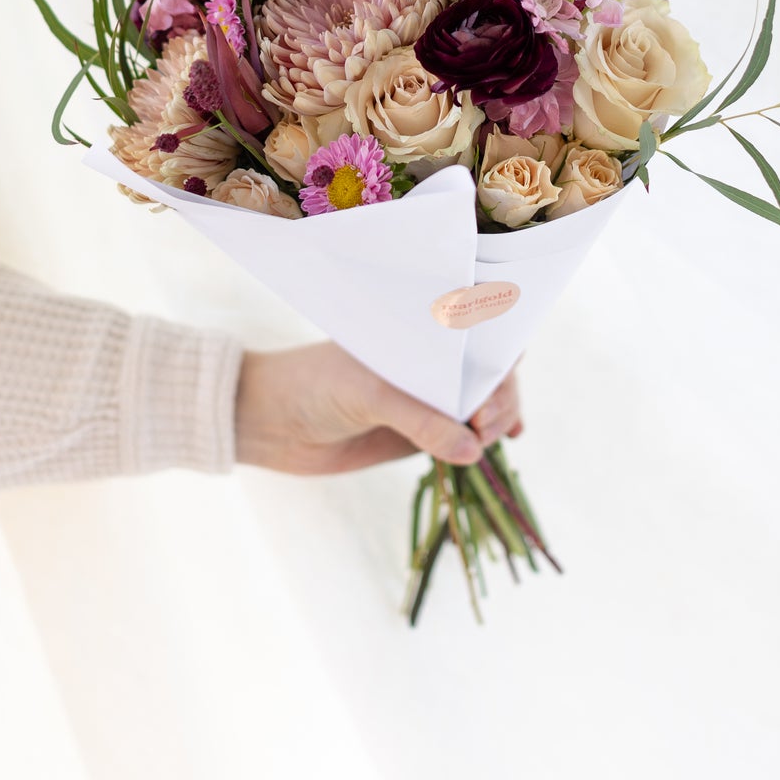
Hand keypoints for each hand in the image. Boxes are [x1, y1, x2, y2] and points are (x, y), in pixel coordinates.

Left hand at [233, 341, 522, 474]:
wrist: (272, 424)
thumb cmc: (315, 387)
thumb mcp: (370, 396)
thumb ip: (421, 421)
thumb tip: (475, 450)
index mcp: (417, 331)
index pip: (476, 329)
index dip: (497, 355)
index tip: (492, 389)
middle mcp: (428, 361)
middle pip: (488, 372)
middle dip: (500, 396)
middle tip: (486, 426)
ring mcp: (427, 396)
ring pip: (482, 404)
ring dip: (497, 419)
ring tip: (486, 440)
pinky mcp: (420, 432)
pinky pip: (465, 434)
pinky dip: (488, 438)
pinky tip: (508, 442)